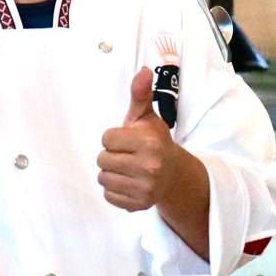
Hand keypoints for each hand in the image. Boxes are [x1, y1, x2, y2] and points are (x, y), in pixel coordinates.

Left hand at [98, 68, 182, 212]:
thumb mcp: (147, 117)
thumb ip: (140, 94)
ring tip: (127, 169)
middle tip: (128, 156)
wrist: (173, 175)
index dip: (114, 138)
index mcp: (149, 142)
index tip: (128, 141)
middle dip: (111, 155)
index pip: (106, 138)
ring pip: (103, 177)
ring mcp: (145, 188)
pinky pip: (108, 195)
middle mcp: (149, 167)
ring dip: (111, 172)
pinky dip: (114, 189)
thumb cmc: (154, 142)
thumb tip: (143, 71)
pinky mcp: (139, 204)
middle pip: (102, 159)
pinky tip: (129, 182)